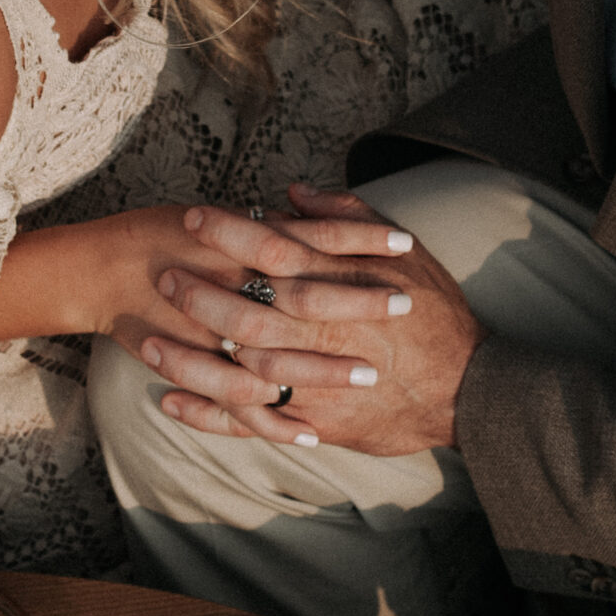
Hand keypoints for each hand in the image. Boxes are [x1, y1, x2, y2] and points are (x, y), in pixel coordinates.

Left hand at [143, 185, 485, 455]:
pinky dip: (208, 415)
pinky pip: (252, 420)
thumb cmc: (438, 316)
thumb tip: (294, 193)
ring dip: (189, 357)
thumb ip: (347, 218)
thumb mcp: (406, 254)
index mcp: (342, 286)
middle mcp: (324, 333)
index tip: (194, 216)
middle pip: (247, 309)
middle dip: (198, 292)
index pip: (276, 249)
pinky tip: (170, 402)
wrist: (470, 390)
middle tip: (162, 274)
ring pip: (239, 369)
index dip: (231, 231)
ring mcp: (318, 383)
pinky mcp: (316, 422)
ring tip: (145, 342)